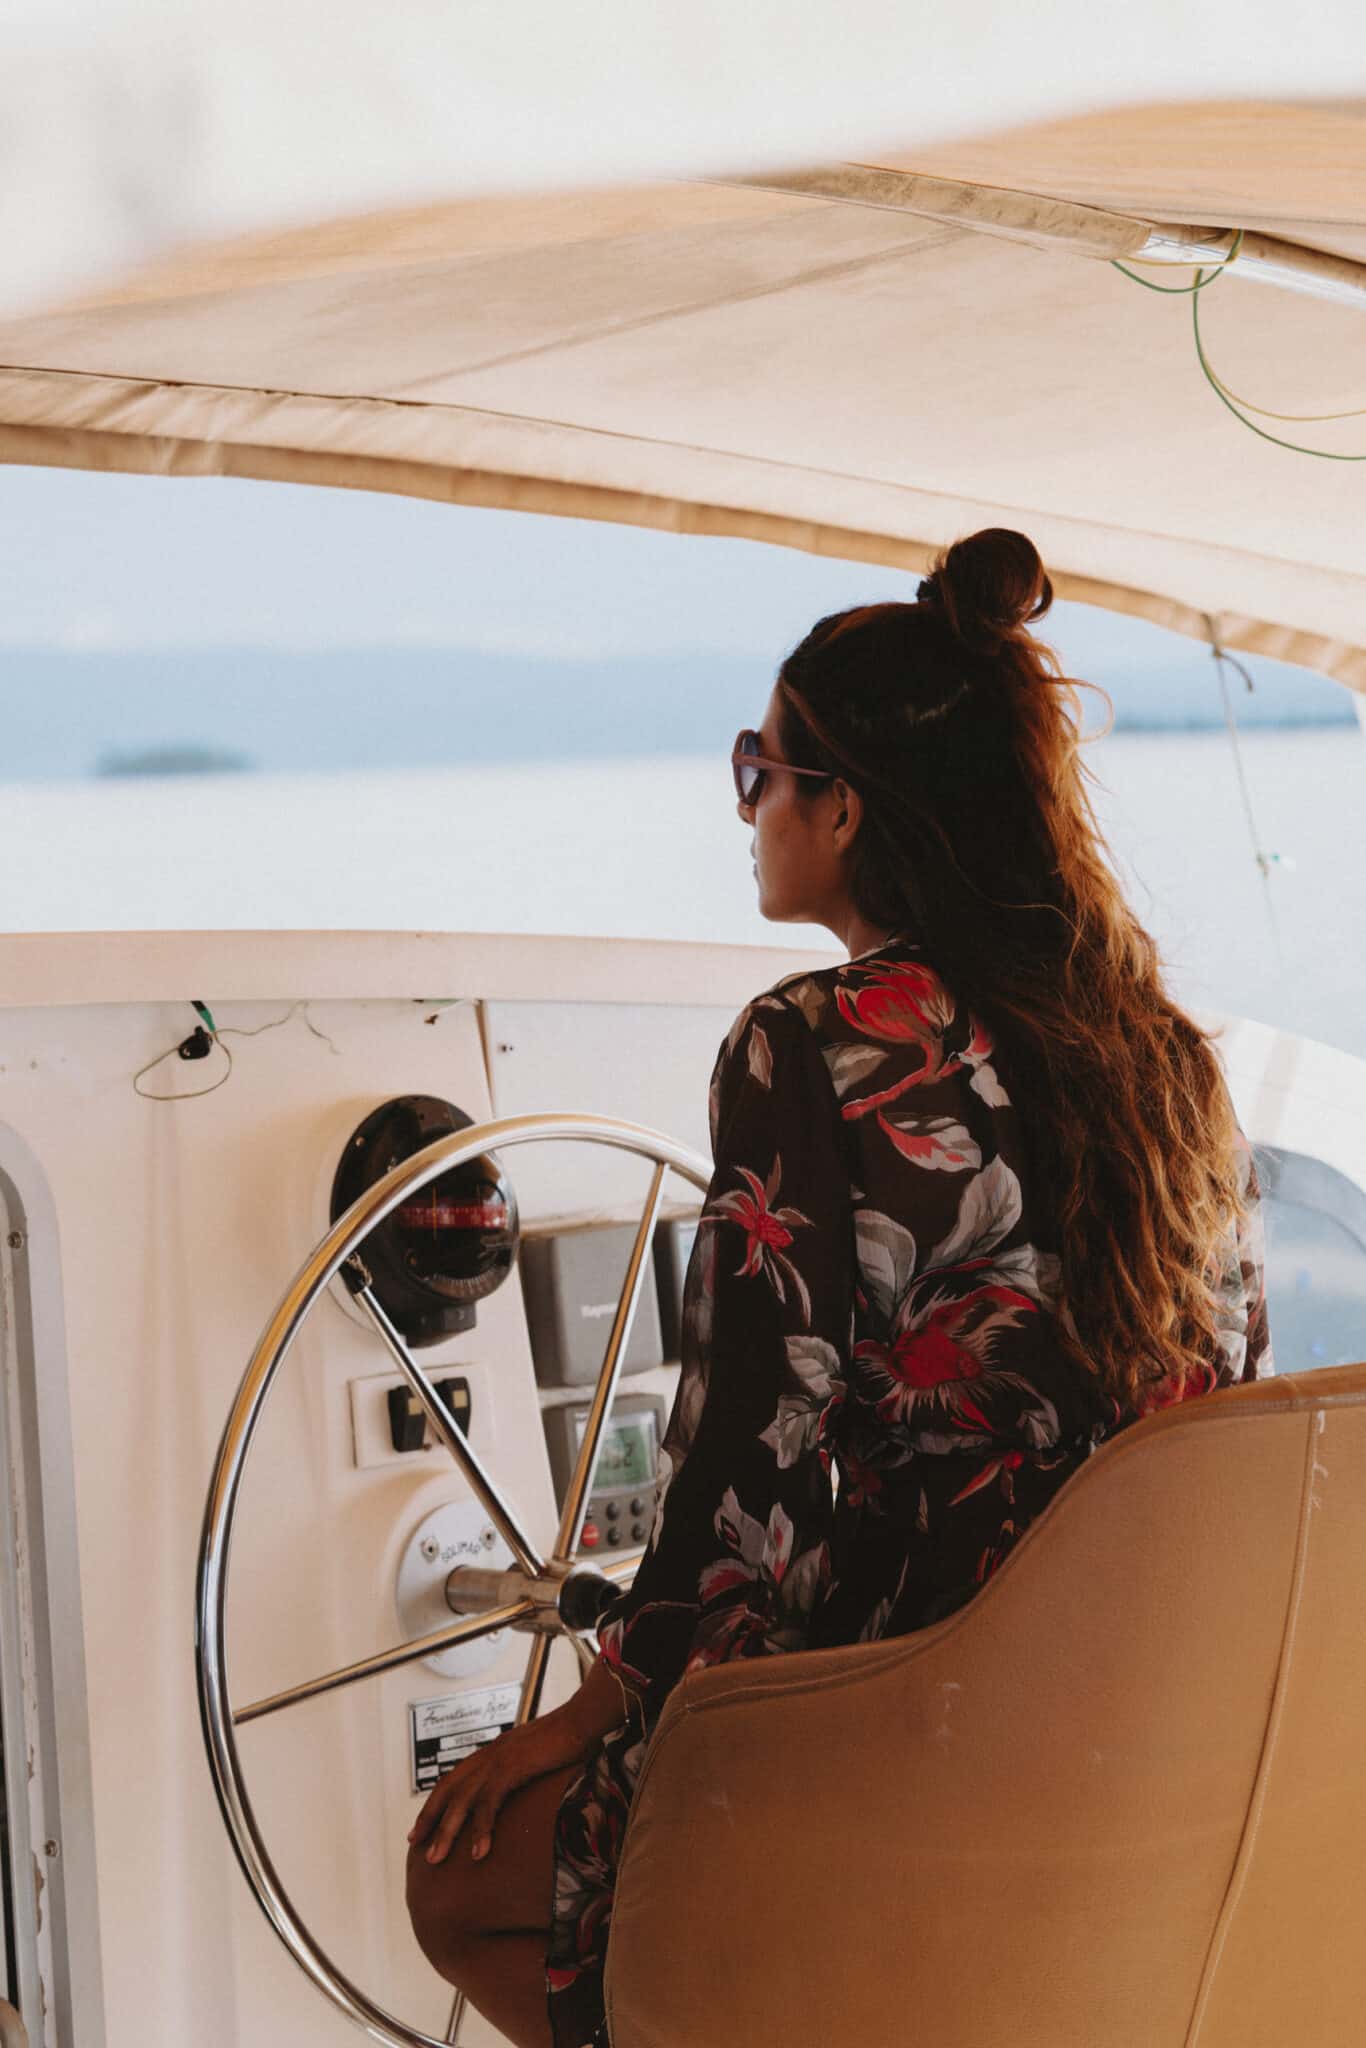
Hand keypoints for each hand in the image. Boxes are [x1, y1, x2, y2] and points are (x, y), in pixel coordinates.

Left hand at [406, 1705, 590, 1865]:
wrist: (583, 1720)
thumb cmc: (568, 1740)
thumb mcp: (538, 1759)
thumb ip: (524, 1773)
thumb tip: (523, 1795)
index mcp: (493, 1752)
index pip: (454, 1779)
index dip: (436, 1802)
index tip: (422, 1825)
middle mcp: (489, 1754)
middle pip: (448, 1789)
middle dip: (429, 1818)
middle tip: (415, 1844)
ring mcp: (498, 1760)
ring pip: (461, 1799)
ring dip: (446, 1831)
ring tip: (434, 1858)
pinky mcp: (511, 1767)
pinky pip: (489, 1803)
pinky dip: (481, 1829)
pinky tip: (478, 1853)